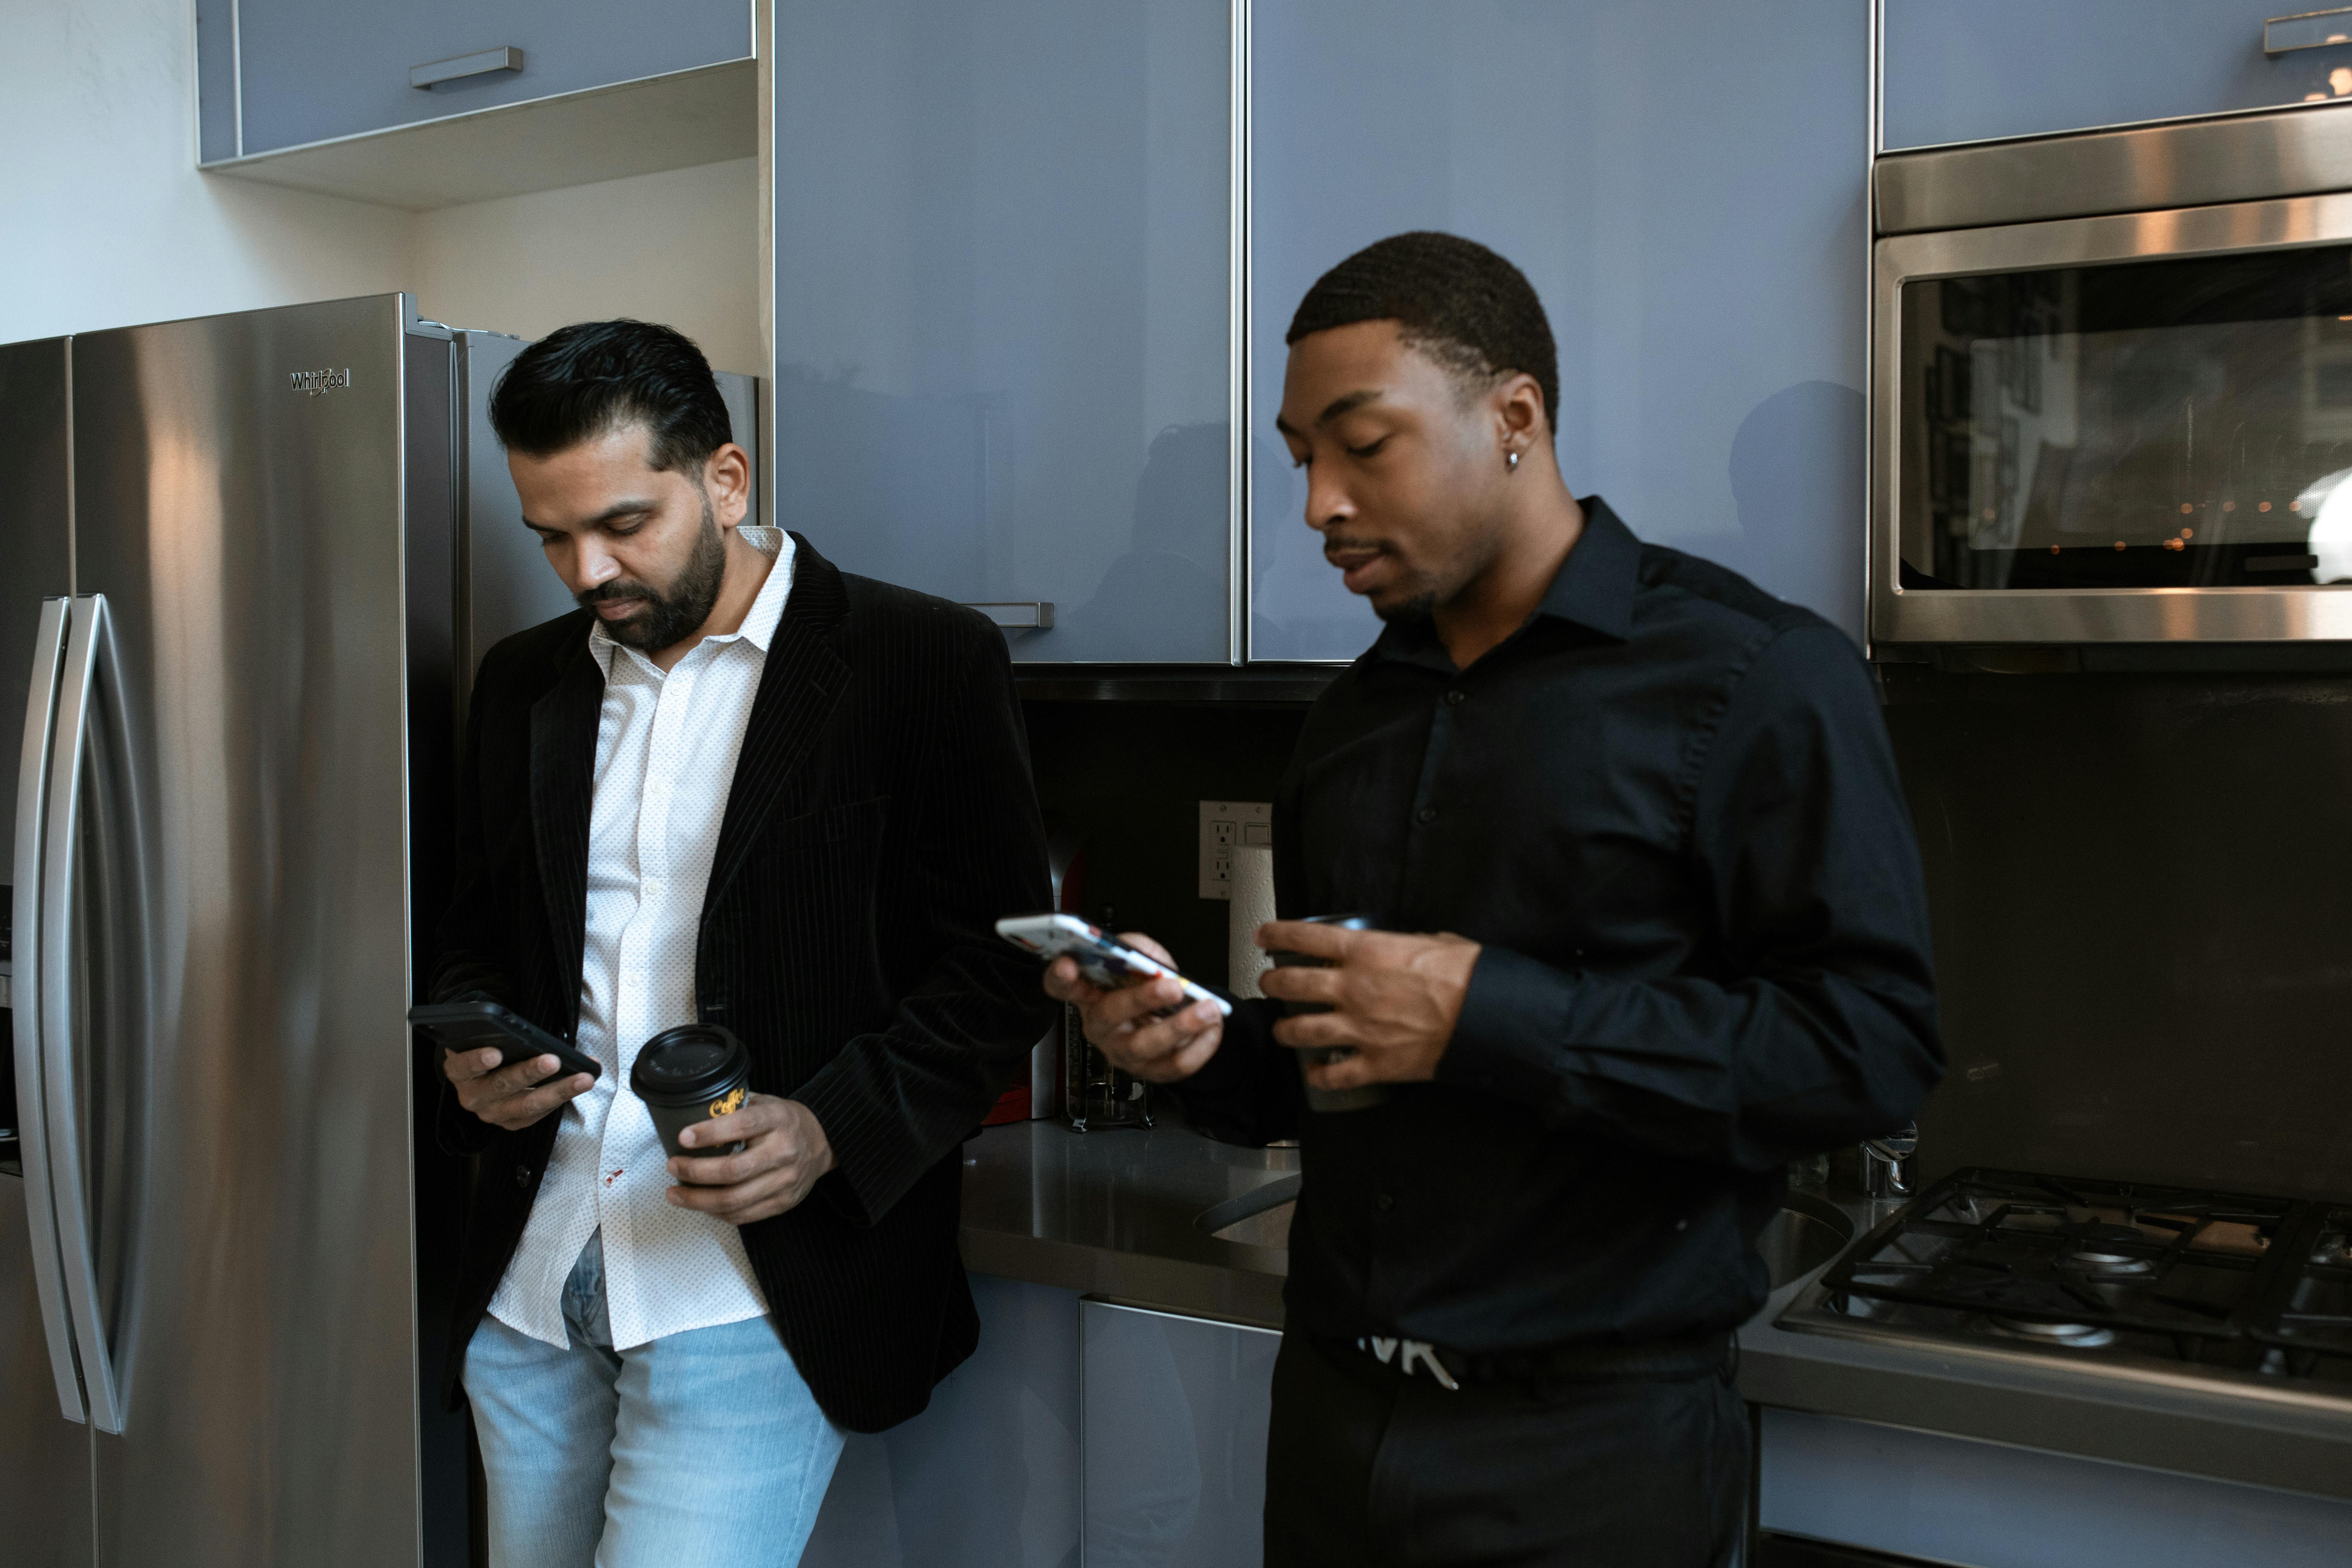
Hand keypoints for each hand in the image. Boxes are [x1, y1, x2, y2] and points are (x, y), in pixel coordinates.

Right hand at [443, 1047, 594, 1130]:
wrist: (484, 1074)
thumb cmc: (489, 1047)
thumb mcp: (485, 1037)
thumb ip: (495, 1032)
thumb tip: (521, 1026)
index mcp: (459, 1071)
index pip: (462, 1066)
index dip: (477, 1060)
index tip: (495, 1053)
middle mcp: (472, 1096)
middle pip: (502, 1085)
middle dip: (530, 1072)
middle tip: (553, 1060)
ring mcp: (492, 1113)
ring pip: (526, 1105)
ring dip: (558, 1090)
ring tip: (583, 1078)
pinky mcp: (511, 1123)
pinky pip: (538, 1114)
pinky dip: (562, 1098)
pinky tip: (580, 1084)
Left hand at [666, 1094, 834, 1224]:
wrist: (822, 1141)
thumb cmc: (784, 1121)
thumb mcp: (765, 1102)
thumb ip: (734, 1107)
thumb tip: (693, 1113)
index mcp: (778, 1120)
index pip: (742, 1126)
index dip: (710, 1133)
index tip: (684, 1138)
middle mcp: (783, 1151)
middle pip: (733, 1171)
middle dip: (695, 1172)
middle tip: (673, 1166)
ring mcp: (784, 1181)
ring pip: (734, 1200)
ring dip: (697, 1200)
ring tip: (675, 1193)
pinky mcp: (783, 1203)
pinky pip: (742, 1215)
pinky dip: (716, 1212)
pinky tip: (700, 1204)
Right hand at [1041, 931, 1223, 1083]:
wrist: (1172, 1015)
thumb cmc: (1147, 985)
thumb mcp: (1140, 956)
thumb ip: (1136, 948)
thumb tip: (1139, 953)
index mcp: (1089, 994)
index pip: (1062, 986)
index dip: (1061, 977)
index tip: (1068, 964)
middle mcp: (1102, 1026)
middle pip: (1110, 1015)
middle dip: (1142, 999)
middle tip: (1172, 987)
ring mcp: (1125, 1052)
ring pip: (1146, 1046)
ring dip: (1180, 1027)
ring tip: (1208, 1009)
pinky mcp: (1152, 1071)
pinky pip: (1175, 1065)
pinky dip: (1200, 1046)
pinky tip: (1213, 1027)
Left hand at [1256, 921, 1480, 1090]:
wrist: (1488, 1016)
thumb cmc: (1467, 975)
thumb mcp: (1435, 941)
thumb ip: (1406, 944)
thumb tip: (1404, 947)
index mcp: (1366, 952)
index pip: (1305, 938)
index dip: (1277, 934)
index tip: (1263, 934)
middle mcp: (1353, 988)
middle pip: (1292, 984)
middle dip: (1273, 983)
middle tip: (1269, 983)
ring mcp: (1360, 1029)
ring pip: (1302, 1031)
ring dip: (1286, 1030)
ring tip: (1283, 1030)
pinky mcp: (1375, 1064)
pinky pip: (1334, 1074)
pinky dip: (1319, 1076)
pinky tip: (1314, 1073)